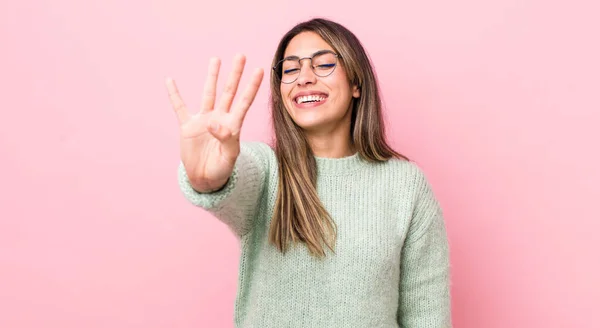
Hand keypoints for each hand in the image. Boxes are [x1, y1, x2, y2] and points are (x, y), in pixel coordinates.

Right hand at [166, 54, 263, 191]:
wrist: (205, 178)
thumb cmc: (222, 169)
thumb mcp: (229, 156)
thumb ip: (225, 139)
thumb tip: (213, 123)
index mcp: (233, 125)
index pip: (244, 102)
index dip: (252, 87)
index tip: (259, 70)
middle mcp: (220, 118)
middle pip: (229, 92)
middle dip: (235, 74)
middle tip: (240, 56)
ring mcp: (204, 120)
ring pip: (208, 93)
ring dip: (212, 77)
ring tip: (215, 59)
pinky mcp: (188, 126)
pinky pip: (179, 107)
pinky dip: (174, 95)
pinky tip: (170, 81)